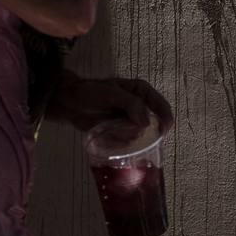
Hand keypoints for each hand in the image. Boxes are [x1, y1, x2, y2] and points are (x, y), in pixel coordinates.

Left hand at [53, 75, 173, 137]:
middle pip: (153, 127)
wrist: (70, 103)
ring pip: (139, 137)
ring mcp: (131, 121)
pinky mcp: (121, 132)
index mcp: (143, 93)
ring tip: (109, 129)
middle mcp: (141, 107)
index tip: (158, 135)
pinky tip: (106, 135)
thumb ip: (131, 104)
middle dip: (140, 134)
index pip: (163, 109)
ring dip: (125, 138)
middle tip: (123, 131)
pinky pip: (126, 143)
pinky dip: (117, 142)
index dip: (165, 122)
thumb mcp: (111, 94)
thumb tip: (147, 123)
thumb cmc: (90, 93)